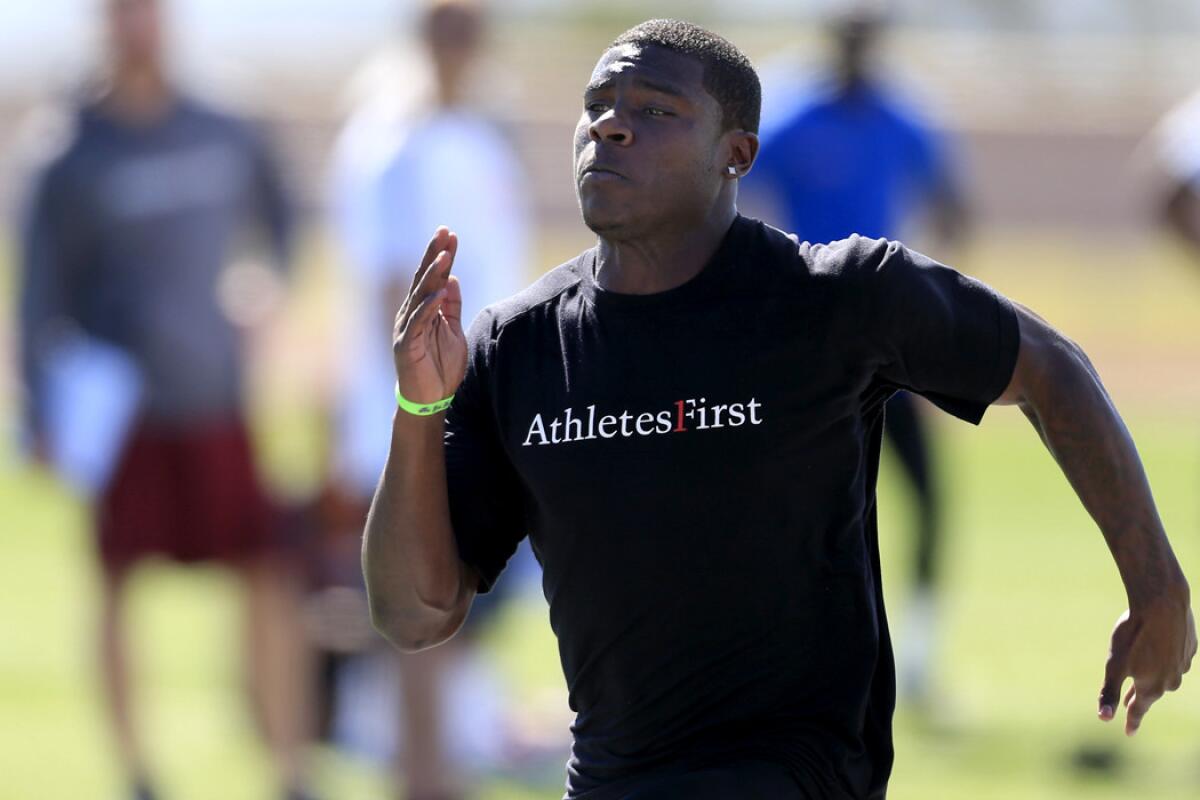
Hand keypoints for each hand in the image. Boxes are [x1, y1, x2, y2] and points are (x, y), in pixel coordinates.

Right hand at [392, 227, 466, 407]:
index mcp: (422, 310)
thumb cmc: (441, 368)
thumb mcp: (452, 331)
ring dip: (433, 275)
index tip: (450, 234)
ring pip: (420, 296)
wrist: (430, 401)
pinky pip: (419, 322)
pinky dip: (429, 307)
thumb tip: (451, 279)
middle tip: (443, 232)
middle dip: (434, 254)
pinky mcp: (407, 346)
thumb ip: (451, 306)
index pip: (433, 277)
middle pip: (423, 279)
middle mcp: (411, 314)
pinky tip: (440, 292)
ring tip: (445, 256)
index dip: (441, 255)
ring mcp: (407, 329)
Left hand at [1098, 589, 1196, 734]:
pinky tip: (1162, 654)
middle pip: (1152, 693)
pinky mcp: (1189, 647)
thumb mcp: (1114, 665)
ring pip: (1167, 676)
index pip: (1139, 710)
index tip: (1128, 732)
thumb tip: (1104, 719)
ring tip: (1144, 678)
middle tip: (1128, 706)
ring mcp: (1183, 663)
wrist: (1161, 603)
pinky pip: (1176, 658)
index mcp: (1151, 686)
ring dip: (1155, 678)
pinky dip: (1167, 660)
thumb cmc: (1133, 634)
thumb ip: (1109, 691)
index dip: (1132, 721)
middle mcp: (1171, 680)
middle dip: (1139, 699)